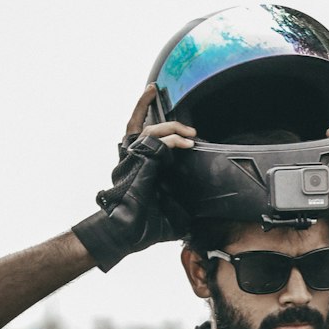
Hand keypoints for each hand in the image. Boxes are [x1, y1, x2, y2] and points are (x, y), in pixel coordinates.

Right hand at [72, 86, 192, 271]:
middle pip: (138, 124)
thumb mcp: (171, 212)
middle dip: (151, 110)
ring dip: (173, 127)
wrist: (127, 233)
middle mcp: (131, 159)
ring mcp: (132, 158)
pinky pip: (156, 141)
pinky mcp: (137, 160)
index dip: (141, 112)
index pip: (137, 133)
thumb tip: (201, 215)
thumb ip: (181, 202)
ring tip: (191, 134)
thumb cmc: (143, 227)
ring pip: (152, 130)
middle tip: (176, 115)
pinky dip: (172, 139)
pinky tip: (187, 143)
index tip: (151, 95)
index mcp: (137, 166)